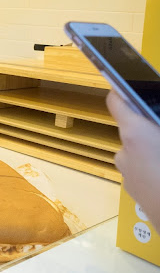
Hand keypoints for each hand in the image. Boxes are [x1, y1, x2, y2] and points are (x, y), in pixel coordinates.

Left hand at [107, 90, 159, 230]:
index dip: (123, 89)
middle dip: (152, 125)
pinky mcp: (134, 191)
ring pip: (141, 150)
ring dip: (156, 148)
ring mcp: (127, 173)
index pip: (117, 100)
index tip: (130, 80)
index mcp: (136, 134)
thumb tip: (156, 120)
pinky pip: (145, 169)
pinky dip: (157, 166)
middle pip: (134, 127)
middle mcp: (124, 152)